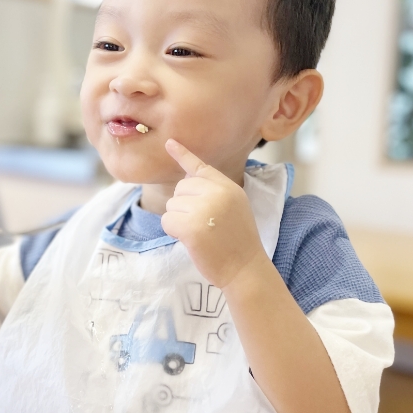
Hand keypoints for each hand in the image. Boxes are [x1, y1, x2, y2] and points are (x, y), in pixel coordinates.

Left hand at [161, 139, 267, 288]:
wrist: (245, 269)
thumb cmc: (238, 243)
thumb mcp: (233, 208)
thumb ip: (214, 192)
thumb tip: (186, 180)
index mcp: (228, 187)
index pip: (201, 168)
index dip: (183, 155)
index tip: (169, 143)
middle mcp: (217, 193)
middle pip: (180, 188)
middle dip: (184, 207)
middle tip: (204, 225)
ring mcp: (204, 209)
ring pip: (171, 205)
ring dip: (179, 221)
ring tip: (200, 234)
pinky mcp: (191, 227)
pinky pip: (167, 220)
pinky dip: (173, 231)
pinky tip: (190, 240)